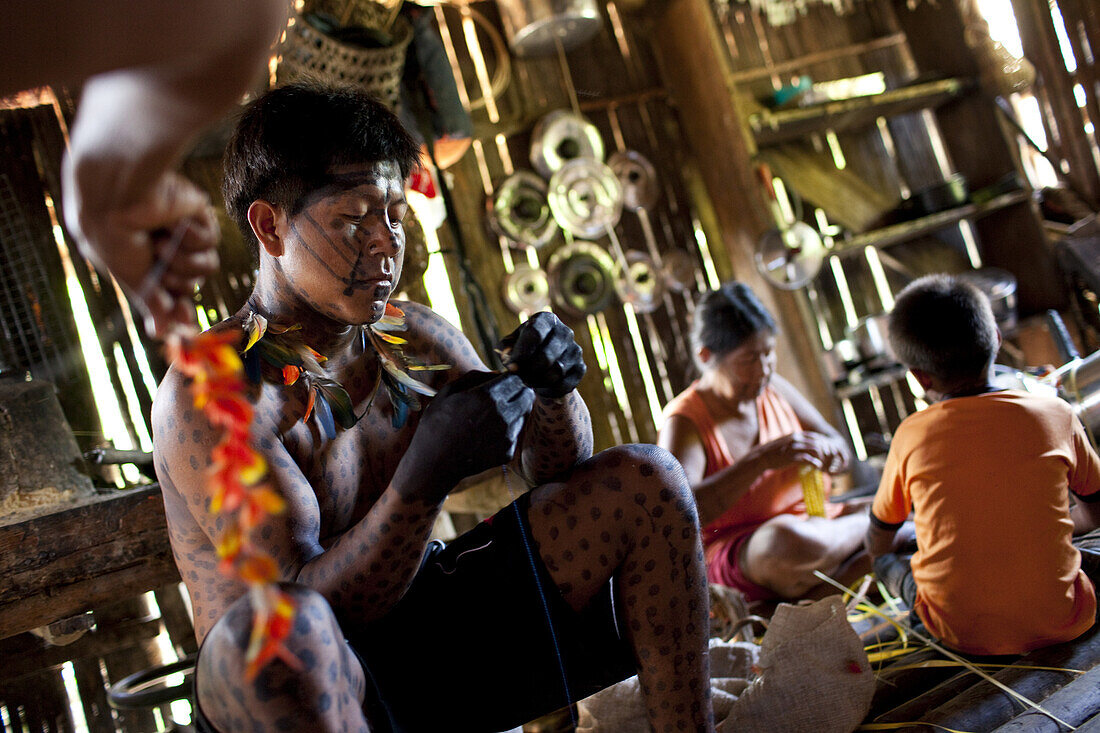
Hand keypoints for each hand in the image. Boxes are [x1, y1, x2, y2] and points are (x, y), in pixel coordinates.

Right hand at [62, 164, 219, 338]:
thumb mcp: (130, 276)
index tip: (186, 324)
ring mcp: (181, 233)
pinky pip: (210, 245)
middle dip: (178, 285)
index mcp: (139, 261)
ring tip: (160, 244)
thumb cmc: (114, 235)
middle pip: (190, 285)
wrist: (119, 193)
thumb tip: (161, 334)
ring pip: (205, 268)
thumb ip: (150, 303)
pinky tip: (172, 223)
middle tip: (160, 271)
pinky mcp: (198, 216)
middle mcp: (161, 248)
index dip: (178, 310)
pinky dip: (190, 239)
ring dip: (182, 262)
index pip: (167, 294)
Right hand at [398, 371, 534, 500]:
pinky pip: (515, 434)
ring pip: (523, 415)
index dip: (511, 378)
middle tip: (505, 398)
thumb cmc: (437, 425)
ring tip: (491, 419)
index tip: (504, 382)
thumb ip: (474, 377)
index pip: (515, 378)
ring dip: (514, 412)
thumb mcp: (448, 393)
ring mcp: (508, 435)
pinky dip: (506, 432)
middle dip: (518, 393)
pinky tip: (487, 436)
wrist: (435, 463)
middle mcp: (502, 414)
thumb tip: (495, 372)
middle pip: (527, 395)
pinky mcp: (508, 451)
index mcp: (487, 396)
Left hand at [498, 311, 584, 398]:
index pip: (535, 334)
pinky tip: (541, 387)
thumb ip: (505, 350)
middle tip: (519, 376)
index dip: (521, 353)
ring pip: (556, 372)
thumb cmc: (522, 352)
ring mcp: (576, 349)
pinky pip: (565, 384)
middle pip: (546, 356)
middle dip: (529, 371)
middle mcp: (565, 331)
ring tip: (527, 381)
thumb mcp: (509, 346)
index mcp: (546, 320)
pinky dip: (550, 389)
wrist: (543, 366)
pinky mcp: (581, 367)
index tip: (511, 367)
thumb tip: (512, 360)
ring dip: (538, 381)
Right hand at [751, 431, 848, 473]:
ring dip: (822, 458)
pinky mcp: (791, 457)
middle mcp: (796, 439)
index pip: (816, 437)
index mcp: (796, 435)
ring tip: (822, 465)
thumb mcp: (787, 443)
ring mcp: (794, 447)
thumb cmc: (775, 452)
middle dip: (825, 452)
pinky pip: (808, 459)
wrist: (761, 457)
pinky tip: (817, 468)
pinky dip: (815, 463)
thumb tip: (807, 446)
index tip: (825, 454)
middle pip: (818, 442)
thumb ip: (797, 442)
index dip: (823, 445)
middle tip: (827, 461)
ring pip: (816, 449)